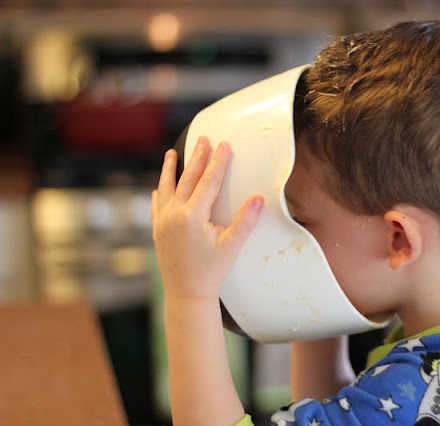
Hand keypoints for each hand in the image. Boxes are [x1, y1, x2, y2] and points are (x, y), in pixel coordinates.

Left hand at [151, 136, 263, 300]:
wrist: (186, 294)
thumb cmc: (211, 271)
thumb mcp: (232, 246)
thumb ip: (245, 221)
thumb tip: (259, 198)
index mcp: (193, 216)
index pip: (209, 181)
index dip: (218, 162)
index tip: (224, 145)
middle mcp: (175, 215)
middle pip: (188, 179)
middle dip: (197, 157)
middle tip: (203, 139)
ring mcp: (163, 223)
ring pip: (166, 189)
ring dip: (170, 170)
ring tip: (172, 153)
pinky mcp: (157, 232)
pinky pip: (156, 206)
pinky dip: (159, 193)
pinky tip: (158, 187)